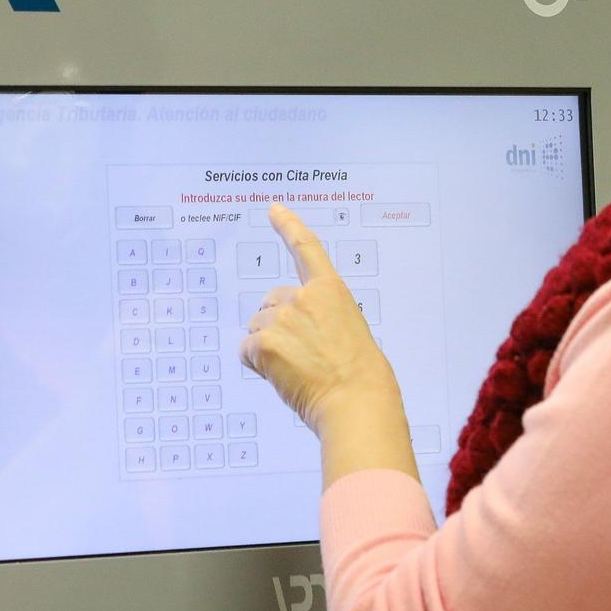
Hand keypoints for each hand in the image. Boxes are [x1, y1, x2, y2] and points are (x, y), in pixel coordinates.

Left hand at [241, 203, 401, 436]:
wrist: (356, 400)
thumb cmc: (362, 376)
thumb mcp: (350, 333)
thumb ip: (322, 320)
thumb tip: (295, 336)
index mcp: (332, 291)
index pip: (306, 250)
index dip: (289, 227)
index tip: (273, 209)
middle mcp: (303, 297)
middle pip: (270, 303)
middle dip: (276, 325)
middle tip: (301, 355)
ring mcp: (282, 318)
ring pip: (257, 328)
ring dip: (268, 347)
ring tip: (297, 369)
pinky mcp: (264, 343)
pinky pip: (247, 352)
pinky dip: (259, 366)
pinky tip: (283, 376)